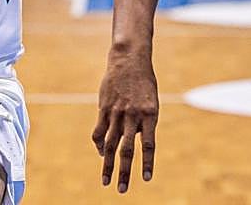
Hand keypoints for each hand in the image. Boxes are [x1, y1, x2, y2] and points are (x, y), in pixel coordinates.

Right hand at [92, 52, 158, 192]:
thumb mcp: (151, 101)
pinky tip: (100, 154)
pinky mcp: (104, 108)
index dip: (147, 162)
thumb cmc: (144, 83)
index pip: (149, 144)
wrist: (129, 60)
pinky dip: (99, 145)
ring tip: (106, 181)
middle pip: (127, 149)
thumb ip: (143, 123)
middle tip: (122, 190)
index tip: (146, 179)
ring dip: (107, 165)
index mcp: (150, 114)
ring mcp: (117, 112)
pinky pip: (99, 131)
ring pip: (110, 144)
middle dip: (124, 172)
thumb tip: (133, 141)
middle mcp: (133, 115)